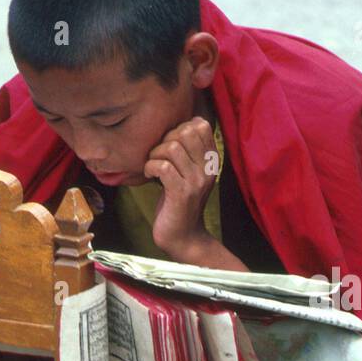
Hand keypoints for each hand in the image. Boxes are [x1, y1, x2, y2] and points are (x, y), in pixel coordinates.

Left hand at [144, 116, 219, 257]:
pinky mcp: (182, 194)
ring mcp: (196, 181)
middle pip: (186, 131)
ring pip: (172, 147)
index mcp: (211, 160)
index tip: (169, 145)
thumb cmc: (179, 201)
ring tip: (153, 167)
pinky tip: (149, 176)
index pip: (201, 124)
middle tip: (158, 156)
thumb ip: (187, 150)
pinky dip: (150, 167)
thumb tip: (176, 123)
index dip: (179, 127)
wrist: (184, 237)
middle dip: (165, 139)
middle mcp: (208, 169)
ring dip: (155, 154)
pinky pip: (162, 166)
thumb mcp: (189, 172)